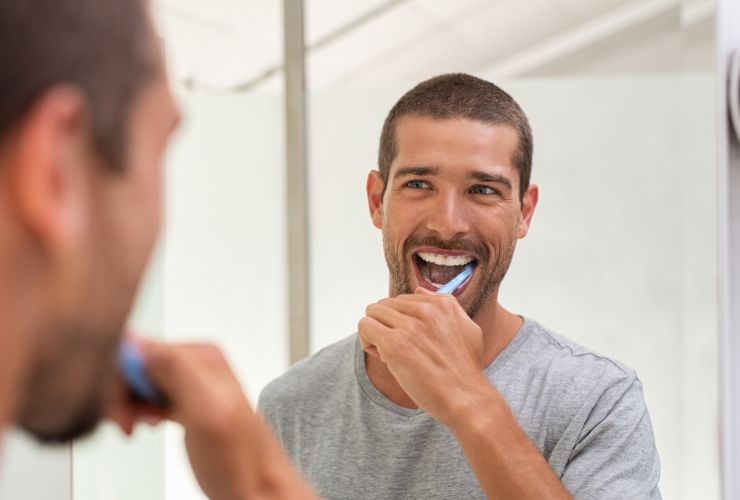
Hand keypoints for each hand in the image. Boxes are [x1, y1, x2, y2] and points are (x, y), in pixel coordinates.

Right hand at [109, 338, 315, 499]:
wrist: (258, 490)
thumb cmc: (240, 461)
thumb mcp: (207, 410)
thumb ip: (176, 370)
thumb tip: (138, 342)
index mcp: (201, 355)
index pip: (137, 347)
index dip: (120, 379)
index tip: (123, 409)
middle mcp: (197, 363)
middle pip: (135, 363)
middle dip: (122, 393)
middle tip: (128, 424)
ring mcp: (192, 383)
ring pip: (138, 380)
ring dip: (128, 404)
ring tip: (137, 426)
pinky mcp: (187, 402)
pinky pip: (149, 394)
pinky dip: (138, 410)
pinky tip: (146, 425)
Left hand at [358, 287, 487, 426]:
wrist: (467, 399)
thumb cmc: (465, 370)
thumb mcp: (467, 328)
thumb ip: (446, 306)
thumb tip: (419, 290)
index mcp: (442, 304)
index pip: (403, 300)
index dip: (401, 321)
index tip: (412, 341)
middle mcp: (426, 310)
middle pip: (385, 305)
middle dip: (386, 326)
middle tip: (400, 350)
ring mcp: (410, 326)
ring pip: (372, 313)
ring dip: (376, 334)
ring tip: (391, 354)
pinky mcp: (394, 343)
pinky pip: (365, 327)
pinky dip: (367, 342)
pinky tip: (384, 358)